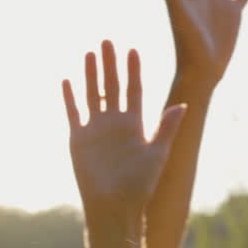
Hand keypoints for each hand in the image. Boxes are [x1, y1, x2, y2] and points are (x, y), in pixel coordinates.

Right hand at [62, 41, 184, 247]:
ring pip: (92, 94)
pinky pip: (73, 113)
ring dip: (90, 74)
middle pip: (111, 86)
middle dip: (110, 64)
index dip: (133, 70)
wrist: (114, 206)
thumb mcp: (157, 154)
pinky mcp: (78, 138)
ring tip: (88, 53)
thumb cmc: (139, 184)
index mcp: (135, 124)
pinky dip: (70, 98)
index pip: (134, 90)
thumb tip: (181, 105)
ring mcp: (96, 128)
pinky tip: (67, 80)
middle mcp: (115, 122)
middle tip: (107, 41)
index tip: (132, 50)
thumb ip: (165, 129)